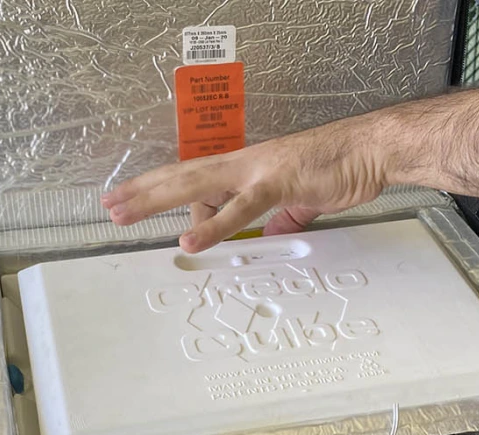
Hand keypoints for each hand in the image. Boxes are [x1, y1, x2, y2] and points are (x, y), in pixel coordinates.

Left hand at [101, 113, 387, 252]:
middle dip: (142, 191)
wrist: (370, 150)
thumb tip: (269, 237)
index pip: (192, 178)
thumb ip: (279, 220)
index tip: (128, 198)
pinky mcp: (276, 183)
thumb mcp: (299, 202)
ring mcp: (256, 171)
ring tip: (125, 214)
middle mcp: (242, 165)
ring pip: (196, 185)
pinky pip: (239, 208)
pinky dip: (213, 225)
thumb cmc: (337, 168)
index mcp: (245, 169)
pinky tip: (189, 239)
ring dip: (157, 199)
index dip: (158, 187)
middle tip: (109, 205)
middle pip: (180, 177)